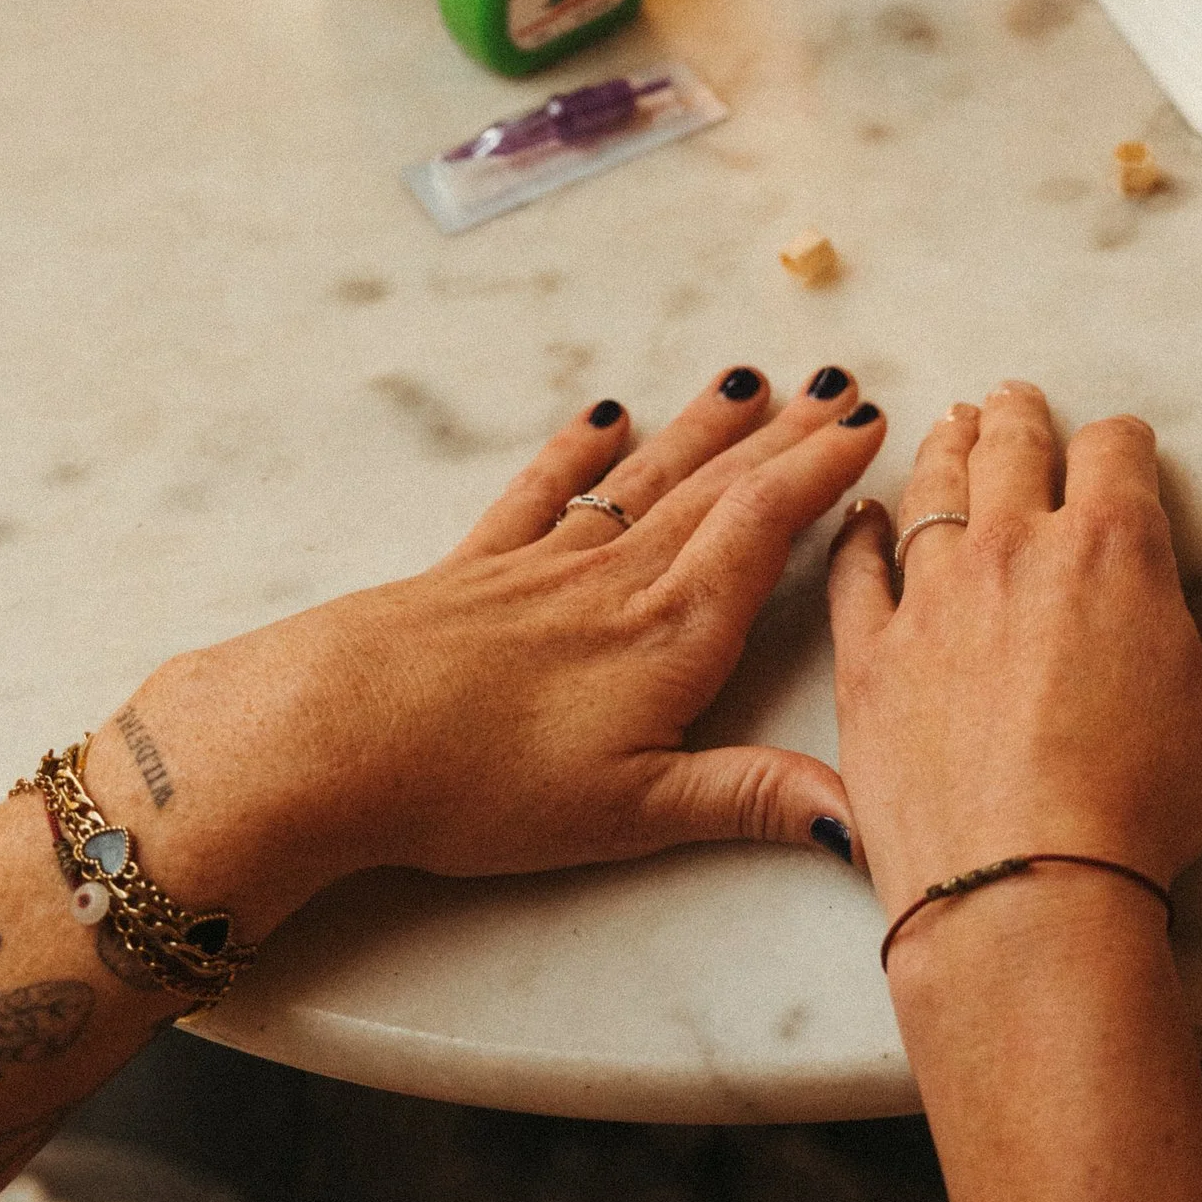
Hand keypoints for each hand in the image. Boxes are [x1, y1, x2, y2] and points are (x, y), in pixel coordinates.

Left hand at [109, 363, 887, 928]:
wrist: (333, 735)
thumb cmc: (480, 784)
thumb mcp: (634, 811)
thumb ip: (750, 799)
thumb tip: (863, 818)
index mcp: (670, 633)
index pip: (764, 528)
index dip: (821, 471)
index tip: (868, 423)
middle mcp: (617, 580)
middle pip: (716, 490)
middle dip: (784, 437)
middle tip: (838, 386)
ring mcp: (542, 565)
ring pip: (644, 479)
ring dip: (703, 430)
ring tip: (749, 383)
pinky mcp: (474, 569)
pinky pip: (543, 492)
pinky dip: (580, 452)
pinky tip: (605, 419)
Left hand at [825, 382, 1201, 925]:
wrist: (1023, 886)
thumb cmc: (1142, 800)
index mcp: (1110, 546)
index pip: (1115, 449)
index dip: (1123, 441)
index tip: (1123, 449)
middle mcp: (1012, 546)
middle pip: (1012, 446)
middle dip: (1020, 416)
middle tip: (1014, 400)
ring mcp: (931, 595)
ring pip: (932, 488)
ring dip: (947, 448)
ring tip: (952, 427)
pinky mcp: (871, 652)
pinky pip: (858, 566)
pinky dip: (863, 533)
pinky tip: (864, 519)